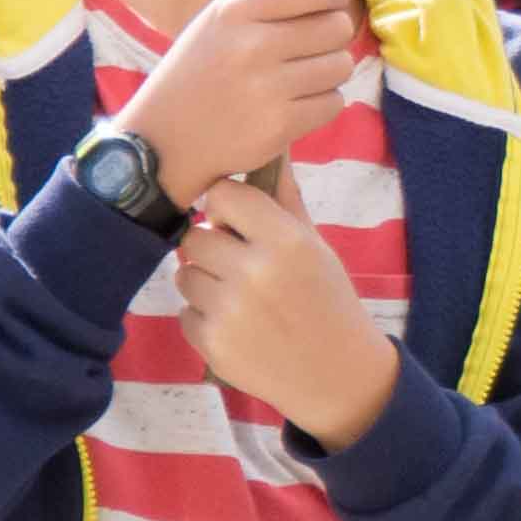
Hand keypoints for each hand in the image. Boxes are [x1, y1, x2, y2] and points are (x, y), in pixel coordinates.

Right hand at [112, 0, 365, 186]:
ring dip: (326, 74)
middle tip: (302, 51)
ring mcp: (264, 87)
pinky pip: (334, 103)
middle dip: (329, 39)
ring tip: (292, 81)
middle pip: (338, 26)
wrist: (162, 140)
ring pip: (341, 66)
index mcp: (234, 10)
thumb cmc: (200, 69)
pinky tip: (289, 107)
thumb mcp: (221, 19)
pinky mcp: (278, 126)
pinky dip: (320, 106)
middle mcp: (249, 45)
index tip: (324, 6)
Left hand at [167, 179, 400, 448]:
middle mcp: (254, 272)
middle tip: (240, 264)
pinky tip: (236, 324)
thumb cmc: (328, 299)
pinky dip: (203, 316)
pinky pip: (184, 311)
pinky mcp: (210, 343)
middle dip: (213, 247)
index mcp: (286, 241)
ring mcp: (228, 311)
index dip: (226, 206)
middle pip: (194, 236)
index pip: (222, 195)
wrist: (336, 372)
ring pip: (183, 274)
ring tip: (238, 296)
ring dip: (204, 281)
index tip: (238, 220)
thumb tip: (272, 148)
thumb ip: (285, 200)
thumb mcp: (317, 247)